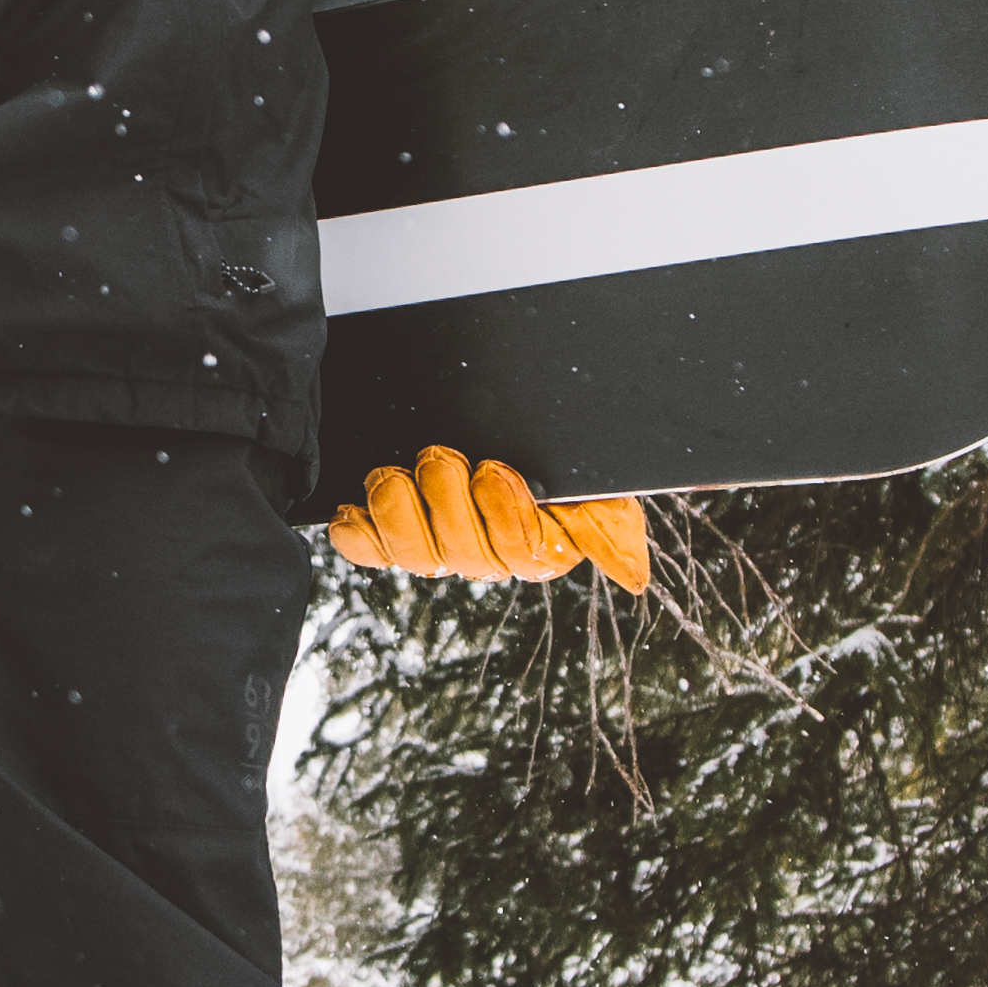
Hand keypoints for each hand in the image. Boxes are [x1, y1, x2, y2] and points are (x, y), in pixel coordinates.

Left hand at [328, 444, 649, 591]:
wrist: (489, 407)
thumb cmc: (551, 449)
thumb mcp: (592, 481)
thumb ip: (610, 523)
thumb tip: (633, 579)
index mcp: (537, 545)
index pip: (521, 553)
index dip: (503, 514)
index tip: (495, 469)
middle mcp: (484, 553)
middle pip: (463, 555)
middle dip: (449, 501)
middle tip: (441, 456)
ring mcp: (434, 544)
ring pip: (413, 554)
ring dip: (401, 511)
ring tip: (394, 475)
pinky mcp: (386, 531)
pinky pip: (367, 550)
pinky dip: (357, 531)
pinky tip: (354, 508)